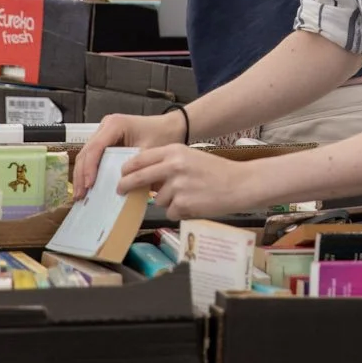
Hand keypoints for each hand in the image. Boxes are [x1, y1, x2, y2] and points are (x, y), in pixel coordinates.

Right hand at [73, 113, 180, 195]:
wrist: (171, 128)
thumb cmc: (162, 136)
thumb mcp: (149, 152)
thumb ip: (135, 168)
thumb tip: (120, 188)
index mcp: (115, 124)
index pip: (96, 148)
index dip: (89, 167)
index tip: (89, 185)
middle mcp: (106, 126)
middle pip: (86, 151)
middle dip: (81, 175)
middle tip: (80, 195)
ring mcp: (104, 133)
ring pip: (85, 154)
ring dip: (81, 175)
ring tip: (81, 194)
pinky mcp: (105, 141)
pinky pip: (92, 156)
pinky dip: (88, 171)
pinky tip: (87, 186)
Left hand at [116, 145, 258, 217]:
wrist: (241, 183)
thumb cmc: (217, 171)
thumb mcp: (190, 157)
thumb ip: (168, 164)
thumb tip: (145, 178)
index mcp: (175, 151)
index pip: (140, 159)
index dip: (127, 168)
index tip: (121, 174)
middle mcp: (174, 166)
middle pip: (138, 177)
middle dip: (126, 185)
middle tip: (120, 190)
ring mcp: (178, 185)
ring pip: (158, 199)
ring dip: (168, 201)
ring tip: (190, 196)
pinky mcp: (183, 203)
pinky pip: (171, 211)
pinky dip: (180, 211)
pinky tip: (196, 204)